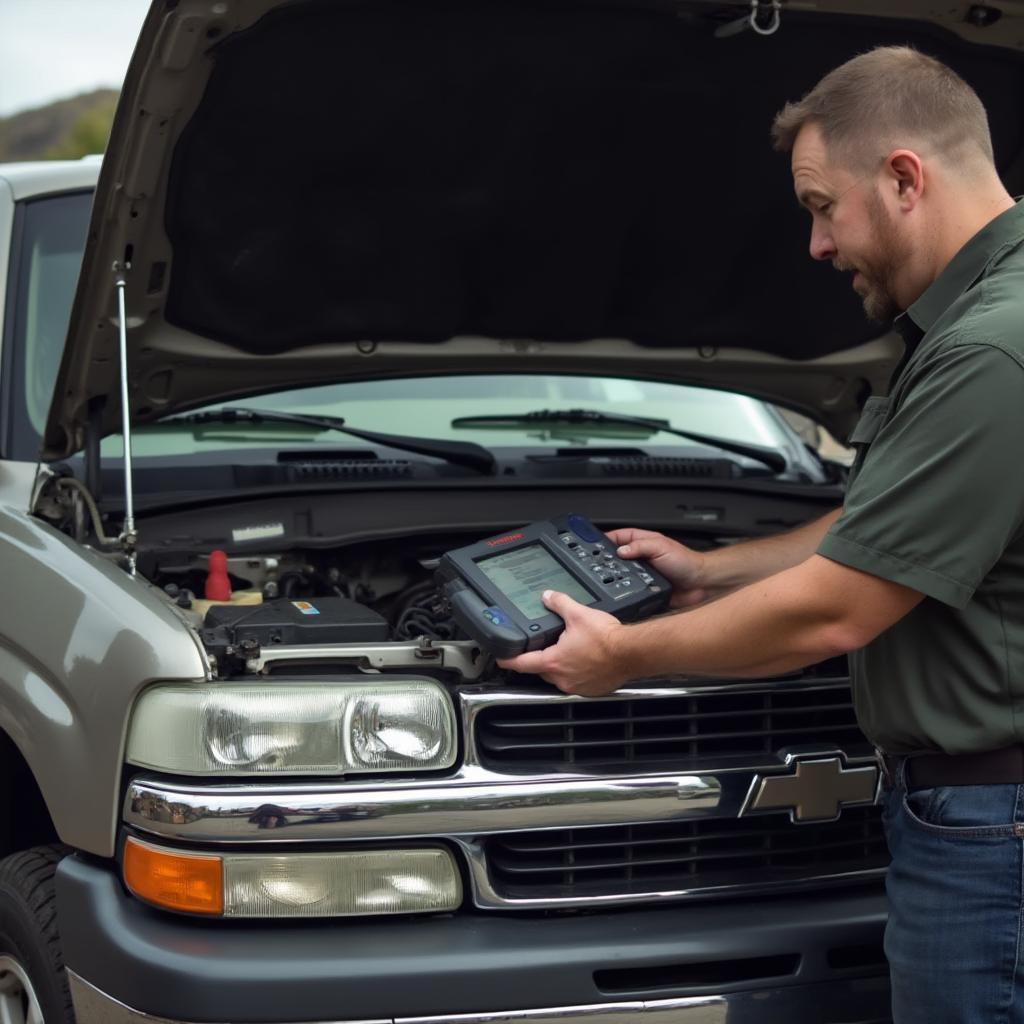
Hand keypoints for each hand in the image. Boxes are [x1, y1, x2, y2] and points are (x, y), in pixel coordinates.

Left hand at [496, 590, 628, 695]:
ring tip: (568, 650)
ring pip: (559, 677)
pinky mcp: (591, 689)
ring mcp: (577, 686)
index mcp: (554, 661)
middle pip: (540, 670)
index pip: (522, 664)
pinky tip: (585, 659)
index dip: (508, 660)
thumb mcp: (578, 614)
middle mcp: (562, 678)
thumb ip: (559, 604)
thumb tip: (548, 597)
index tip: (501, 659)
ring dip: (560, 665)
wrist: (631, 652)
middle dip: (540, 659)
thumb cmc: (608, 639)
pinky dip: (577, 671)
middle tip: (543, 646)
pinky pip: (576, 682)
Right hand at [605, 527, 706, 607]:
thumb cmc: (686, 561)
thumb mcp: (660, 547)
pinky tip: (620, 592)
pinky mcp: (644, 588)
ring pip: (621, 574)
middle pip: (616, 556)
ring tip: (605, 578)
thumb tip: (620, 551)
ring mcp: (641, 573)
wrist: (700, 583)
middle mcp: (640, 557)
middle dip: (606, 560)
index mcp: (642, 542)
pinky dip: (624, 591)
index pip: (618, 537)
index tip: (591, 544)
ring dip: (615, 577)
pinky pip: (630, 589)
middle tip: (595, 564)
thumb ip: (640, 547)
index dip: (604, 539)